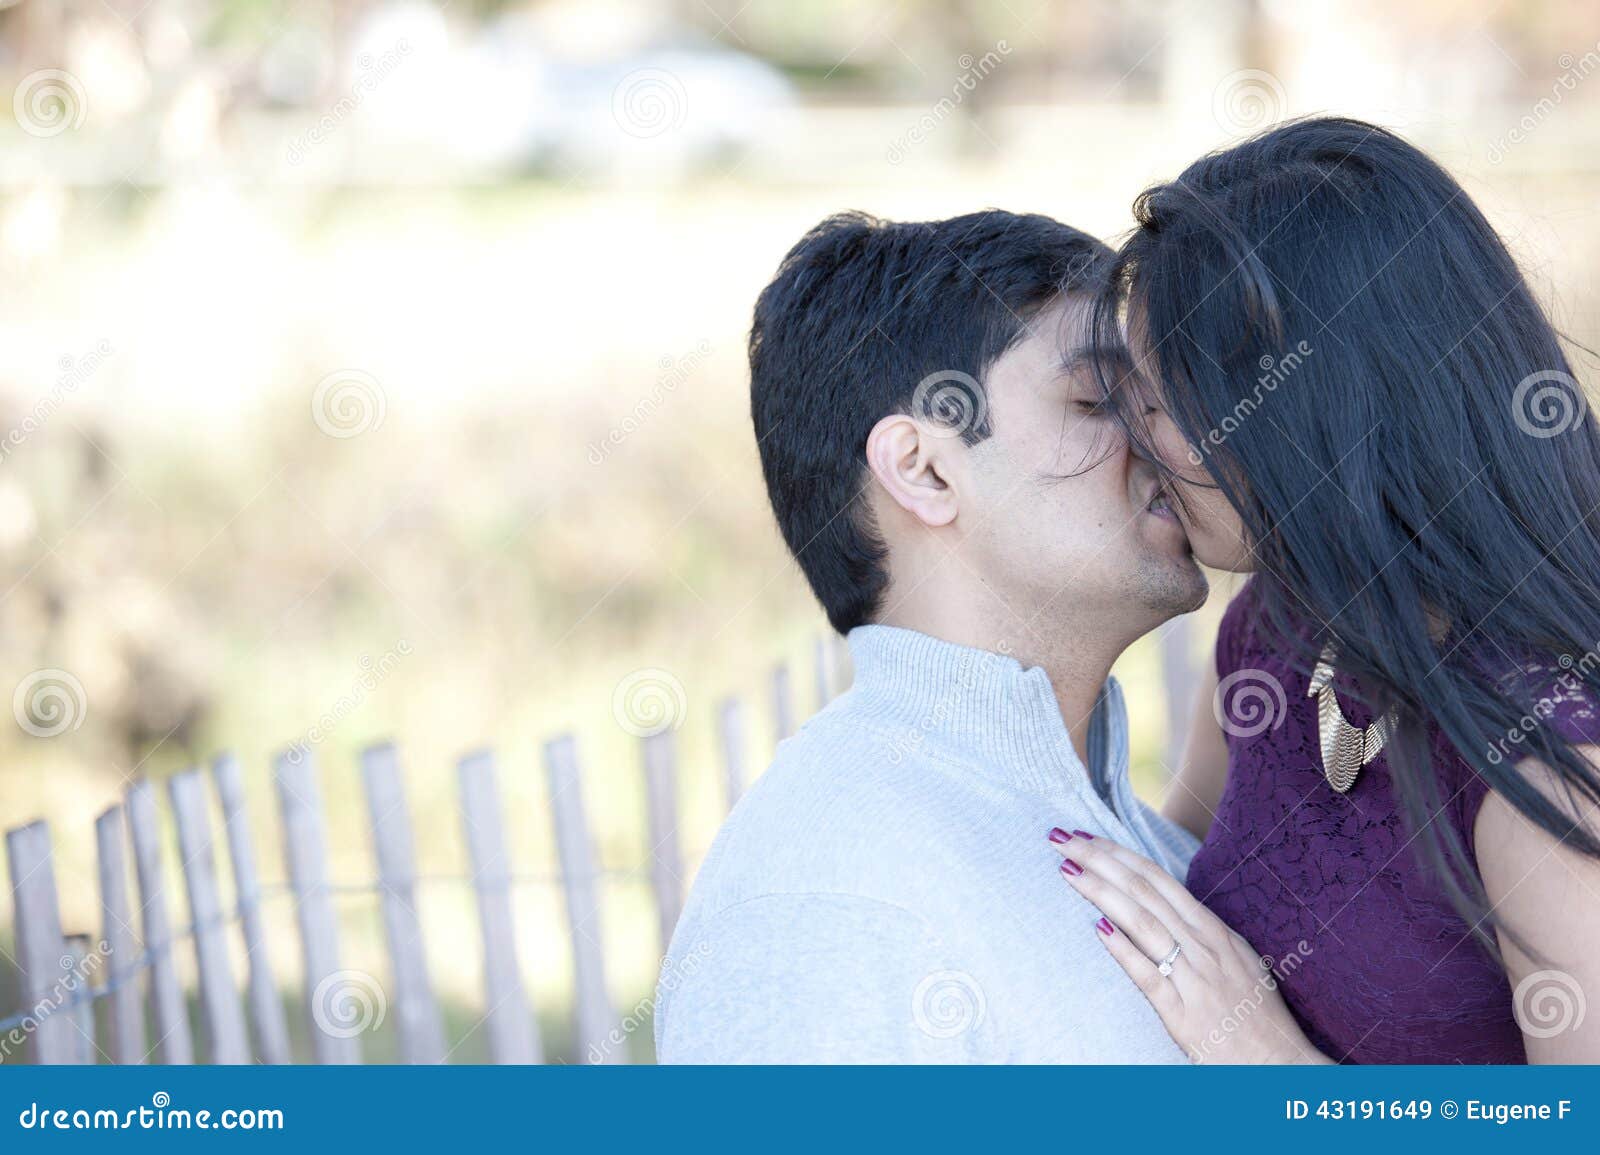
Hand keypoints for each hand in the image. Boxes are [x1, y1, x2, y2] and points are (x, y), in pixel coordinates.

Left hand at [1049, 828, 1332, 1064]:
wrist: (1281, 1064)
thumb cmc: (1255, 1014)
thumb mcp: (1234, 960)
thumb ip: (1197, 933)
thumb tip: (1158, 907)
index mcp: (1213, 930)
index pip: (1157, 879)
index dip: (1119, 854)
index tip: (1085, 836)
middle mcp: (1203, 946)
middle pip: (1143, 891)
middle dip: (1100, 860)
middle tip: (1061, 838)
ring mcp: (1195, 978)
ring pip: (1143, 922)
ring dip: (1102, 892)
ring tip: (1068, 871)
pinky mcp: (1184, 1014)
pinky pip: (1149, 976)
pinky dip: (1124, 950)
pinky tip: (1098, 930)